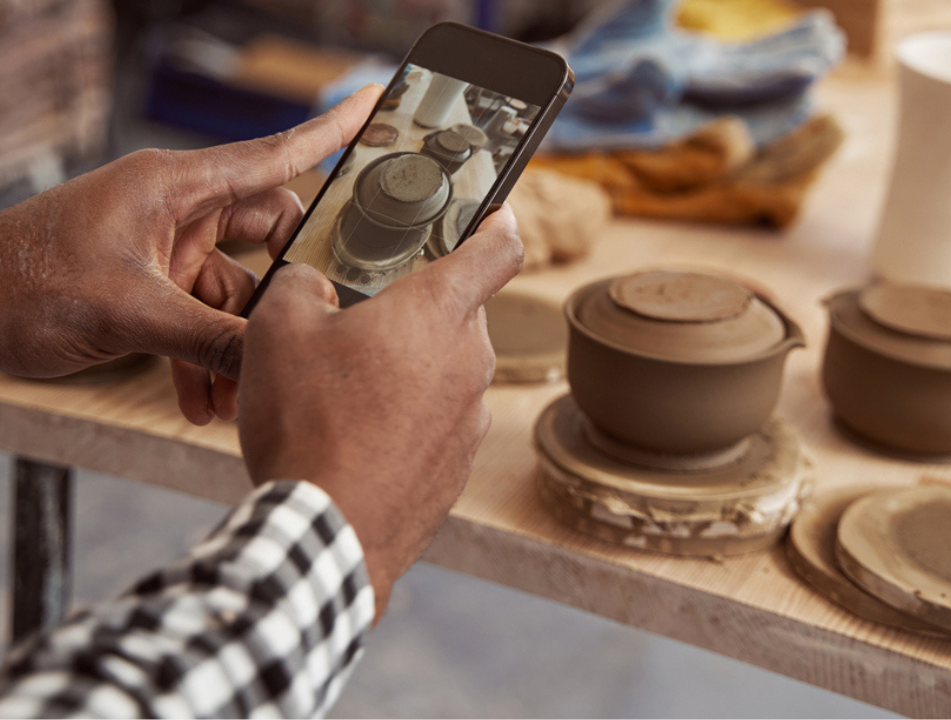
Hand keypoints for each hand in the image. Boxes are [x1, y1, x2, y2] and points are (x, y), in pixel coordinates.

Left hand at [0, 85, 381, 423]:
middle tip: (302, 332)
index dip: (331, 131)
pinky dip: (207, 359)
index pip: (274, 153)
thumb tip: (277, 362)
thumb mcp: (129, 314)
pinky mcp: (151, 285)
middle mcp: (177, 210)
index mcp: (175, 187)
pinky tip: (204, 400)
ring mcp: (166, 249)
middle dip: (285, 294)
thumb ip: (212, 339)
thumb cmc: (19, 284)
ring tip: (237, 396)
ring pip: (238, 292)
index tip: (378, 105)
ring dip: (241, 344)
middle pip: (269, 237)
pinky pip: (202, 320)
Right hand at [237, 207, 522, 618]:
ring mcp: (470, 416)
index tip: (493, 214)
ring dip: (407, 366)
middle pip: (457, 311)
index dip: (497, 223)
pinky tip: (356, 434)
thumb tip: (314, 286)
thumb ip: (301, 284)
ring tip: (344, 387)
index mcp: (438, 310)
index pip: (498, 248)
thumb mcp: (278, 328)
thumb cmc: (307, 422)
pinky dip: (406, 416)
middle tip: (361, 316)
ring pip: (444, 368)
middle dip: (416, 307)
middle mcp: (469, 359)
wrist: (328, 530)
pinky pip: (437, 419)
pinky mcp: (458, 463)